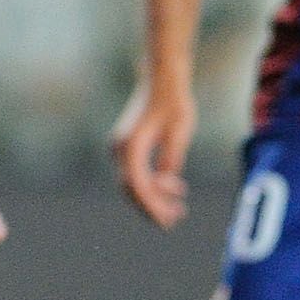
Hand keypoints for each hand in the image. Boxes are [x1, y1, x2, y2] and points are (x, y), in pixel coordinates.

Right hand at [111, 78, 196, 227]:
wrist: (162, 80)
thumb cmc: (173, 102)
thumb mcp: (179, 132)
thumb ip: (171, 159)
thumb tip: (167, 183)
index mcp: (130, 145)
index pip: (137, 185)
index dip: (152, 205)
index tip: (168, 218)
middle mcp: (119, 148)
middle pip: (131, 188)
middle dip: (152, 207)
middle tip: (175, 220)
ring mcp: (120, 148)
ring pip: (132, 184)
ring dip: (153, 197)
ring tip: (178, 207)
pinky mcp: (126, 147)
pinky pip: (135, 174)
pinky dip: (152, 184)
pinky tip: (174, 186)